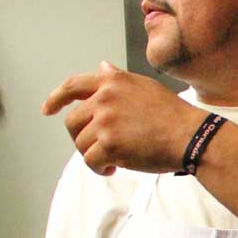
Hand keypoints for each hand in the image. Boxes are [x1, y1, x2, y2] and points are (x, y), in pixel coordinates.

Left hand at [42, 62, 205, 175]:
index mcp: (112, 83)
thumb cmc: (173, 115)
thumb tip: (102, 69)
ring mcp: (106, 122)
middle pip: (72, 122)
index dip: (56, 98)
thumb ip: (119, 80)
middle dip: (82, 138)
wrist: (190, 136)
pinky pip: (91, 161)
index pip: (73, 85)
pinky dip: (100, 168)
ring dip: (95, 155)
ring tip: (114, 159)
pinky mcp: (110, 144)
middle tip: (99, 147)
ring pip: (81, 144)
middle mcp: (105, 99)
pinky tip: (114, 168)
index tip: (48, 109)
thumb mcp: (145, 86)